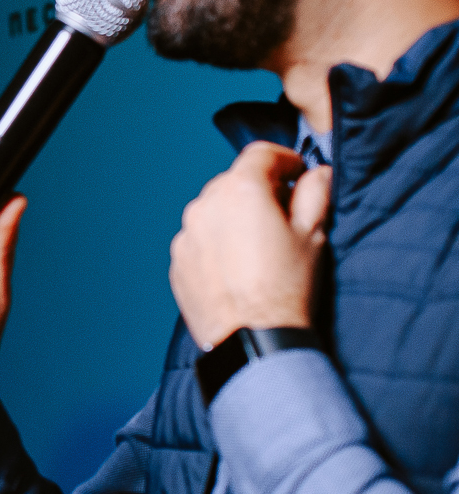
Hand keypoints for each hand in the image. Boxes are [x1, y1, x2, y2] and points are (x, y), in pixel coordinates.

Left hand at [169, 142, 330, 348]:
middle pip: (233, 181)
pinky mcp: (177, 260)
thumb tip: (317, 174)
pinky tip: (237, 266)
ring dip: (234, 216)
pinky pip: (199, 239)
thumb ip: (316, 192)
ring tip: (258, 246)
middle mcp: (205, 206)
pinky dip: (216, 242)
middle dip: (258, 190)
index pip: (260, 154)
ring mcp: (186, 234)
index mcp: (241, 191)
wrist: (252, 339)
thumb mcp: (314, 234)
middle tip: (282, 215)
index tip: (296, 174)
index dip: (284, 160)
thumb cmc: (285, 287)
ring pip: (213, 210)